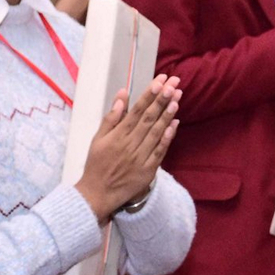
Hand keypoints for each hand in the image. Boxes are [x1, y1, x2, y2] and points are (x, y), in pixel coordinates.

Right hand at [77, 75, 180, 222]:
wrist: (98, 194)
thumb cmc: (97, 163)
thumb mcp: (98, 138)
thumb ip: (111, 116)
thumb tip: (122, 95)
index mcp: (117, 135)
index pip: (137, 109)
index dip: (150, 94)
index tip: (160, 80)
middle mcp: (130, 143)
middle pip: (149, 117)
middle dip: (163, 98)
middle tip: (174, 83)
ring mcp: (140, 157)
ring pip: (156, 132)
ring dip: (167, 114)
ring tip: (177, 98)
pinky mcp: (148, 170)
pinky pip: (160, 151)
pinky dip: (167, 137)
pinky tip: (175, 123)